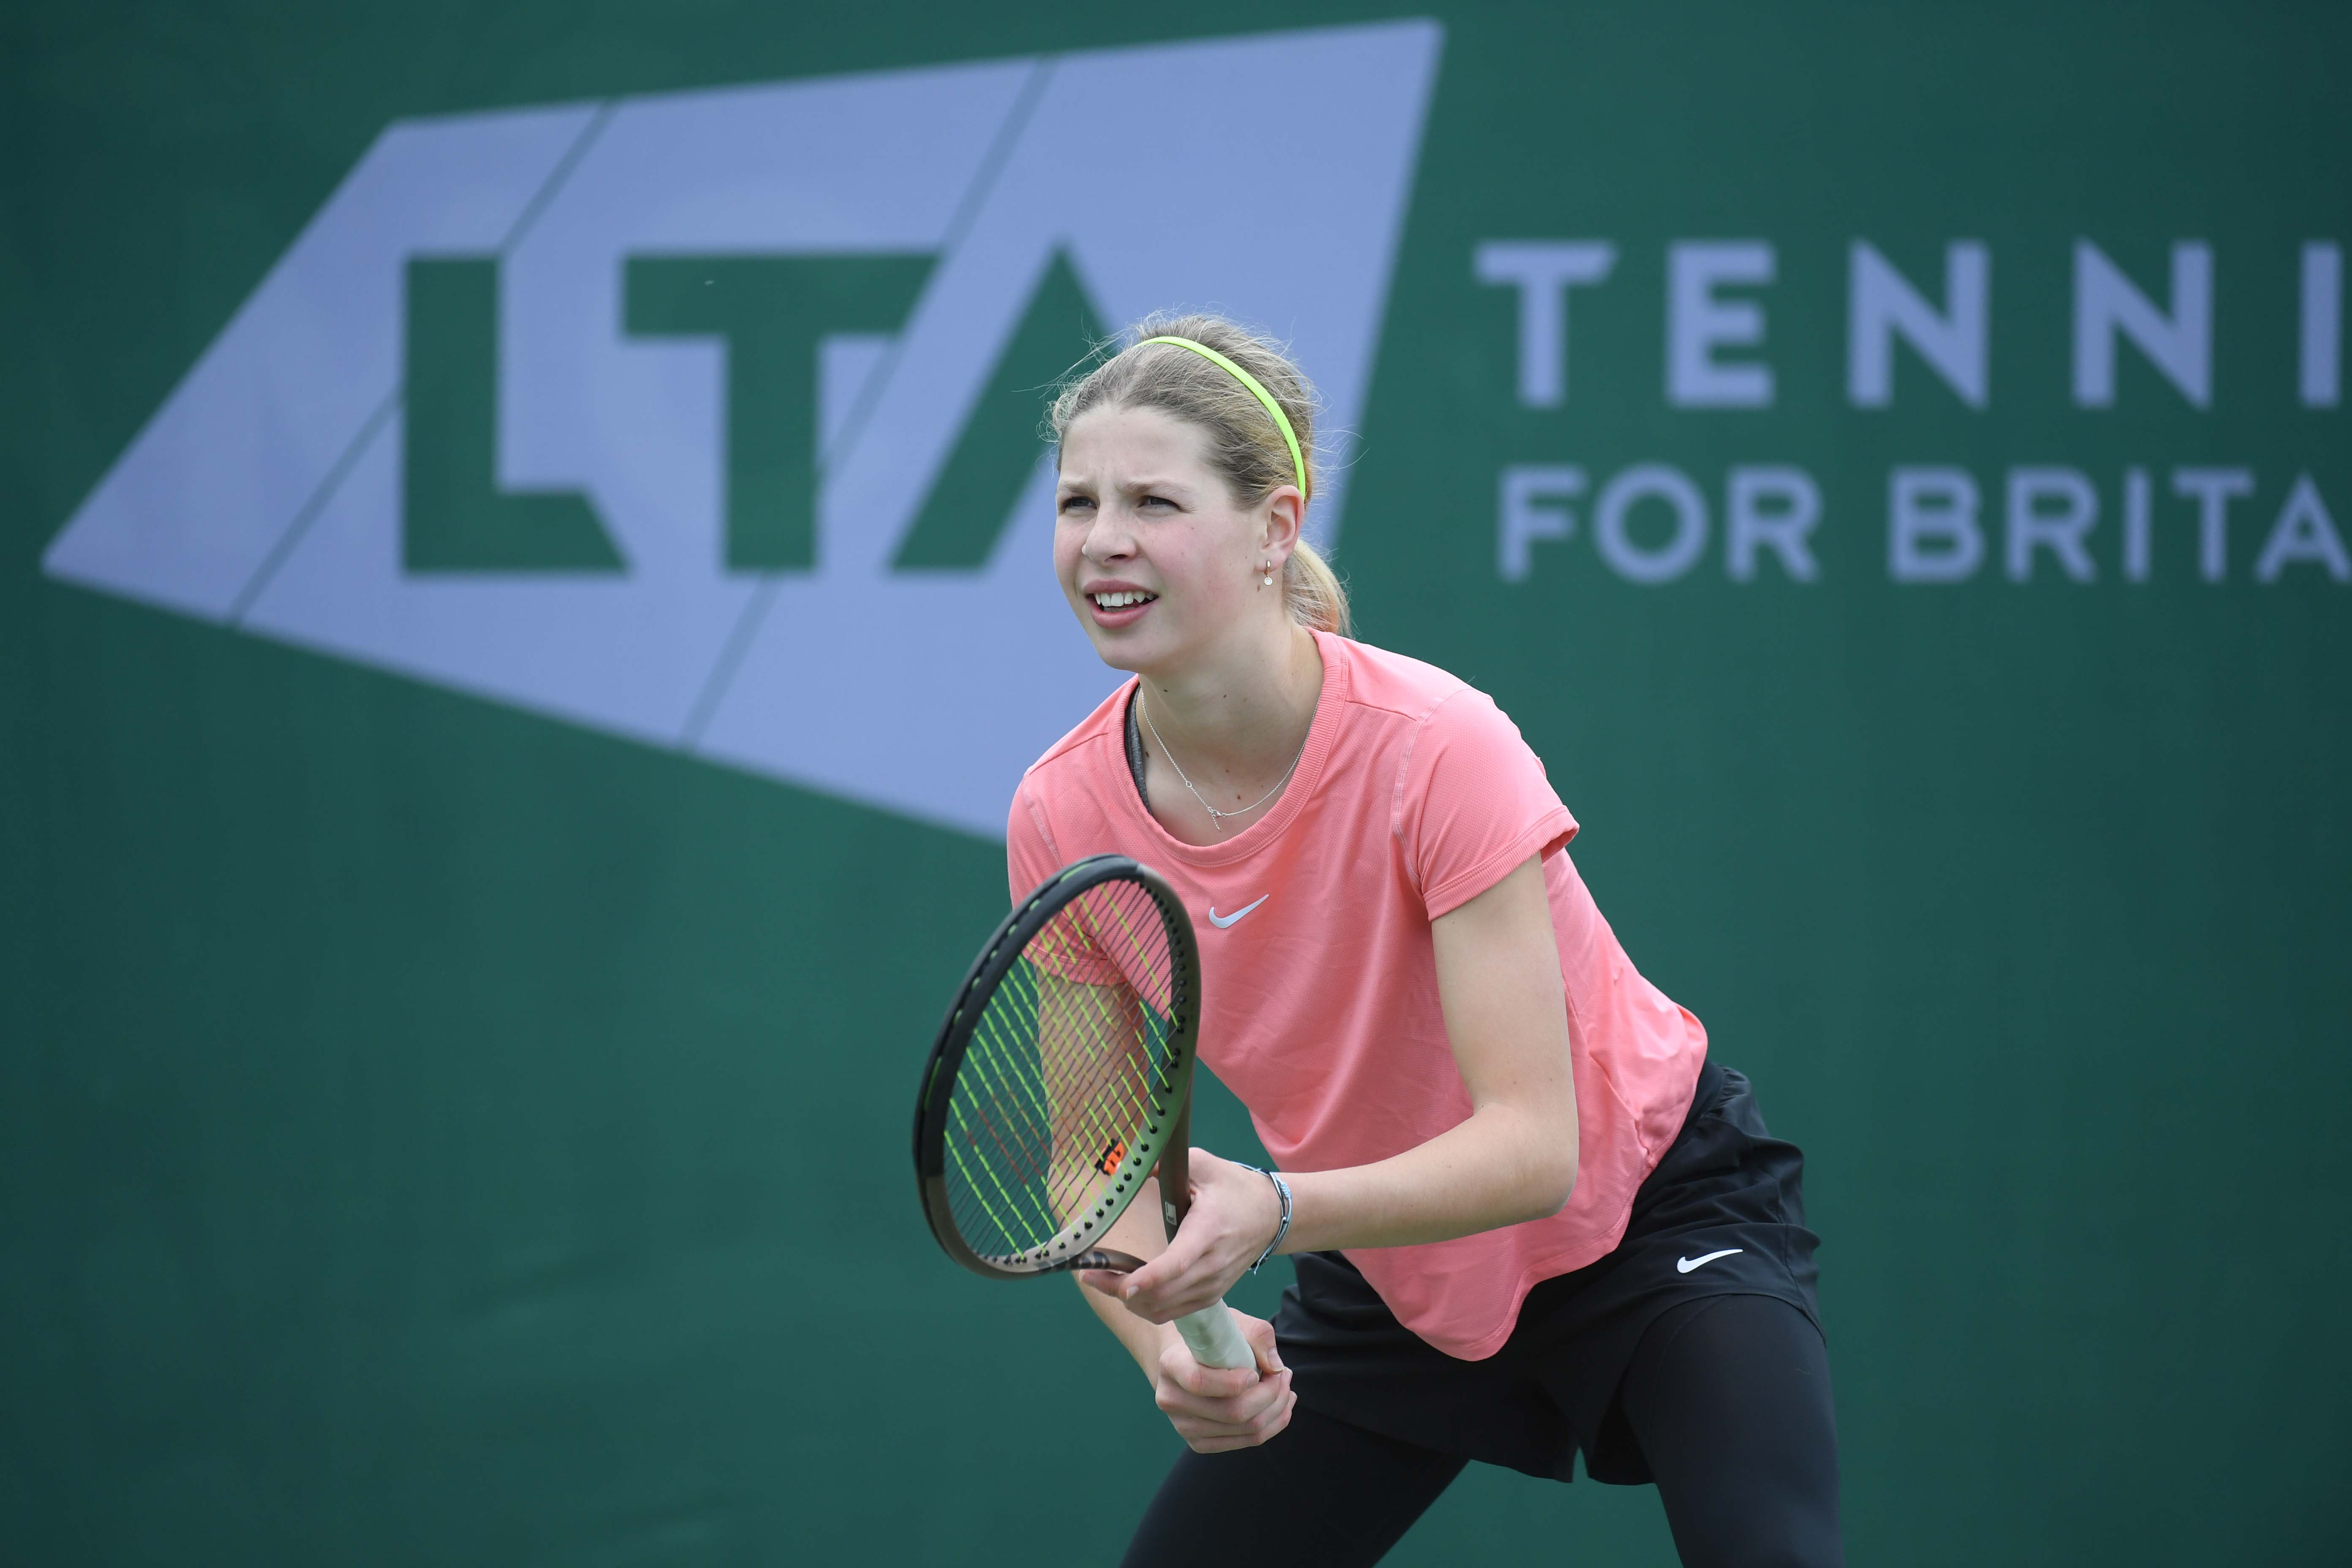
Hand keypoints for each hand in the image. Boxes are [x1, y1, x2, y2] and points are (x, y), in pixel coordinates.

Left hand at [1077, 1149, 1281, 1323]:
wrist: (1271, 1216)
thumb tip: (1128, 1167)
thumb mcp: (1203, 1164)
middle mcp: (1211, 1267)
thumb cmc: (1234, 1187)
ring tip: (1101, 1281)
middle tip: (1089, 1274)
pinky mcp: (1210, 1296)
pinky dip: (1146, 1307)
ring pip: (1164, 1309)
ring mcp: (1212, 1287)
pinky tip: (1126, 1291)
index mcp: (1208, 1232)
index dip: (1149, 1278)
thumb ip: (1165, 1164)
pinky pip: (1172, 1312)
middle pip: (1163, 1293)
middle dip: (1120, 1289)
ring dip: (1129, 1301)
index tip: (1123, 1285)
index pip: (1178, 1263)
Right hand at [1150, 1311, 1293, 1452]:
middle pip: (1232, 1412)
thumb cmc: (1211, 1338)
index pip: (1199, 1382)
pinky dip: (1272, 1424)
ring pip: (1246, 1430)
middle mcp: (1171, 1400)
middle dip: (1270, 1394)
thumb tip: (1275, 1366)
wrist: (1185, 1360)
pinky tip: (1279, 1406)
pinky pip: (1247, 1441)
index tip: (1257, 1371)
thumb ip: (1256, 1334)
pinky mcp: (1199, 1443)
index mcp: (1171, 1365)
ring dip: (1277, 1409)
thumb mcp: (1231, 1322)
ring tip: (1285, 1387)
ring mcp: (1183, 1426)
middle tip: (1284, 1374)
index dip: (1235, 1381)